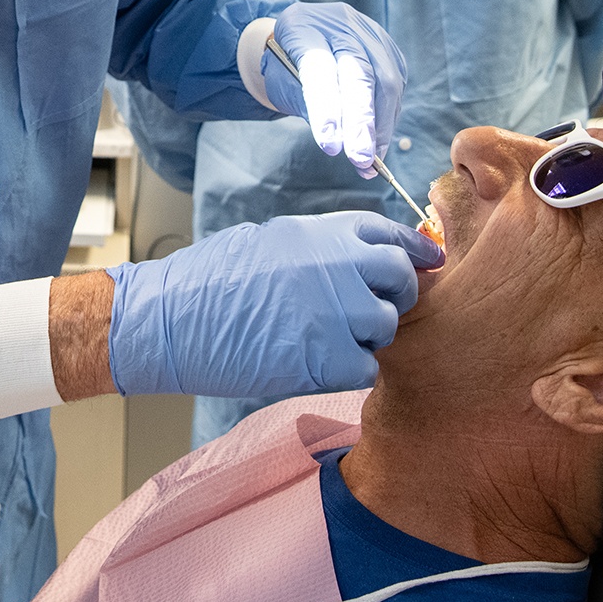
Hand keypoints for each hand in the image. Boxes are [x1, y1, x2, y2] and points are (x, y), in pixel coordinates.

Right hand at [105, 212, 443, 399]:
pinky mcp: (328, 358)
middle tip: (374, 310)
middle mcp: (340, 264)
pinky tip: (316, 362)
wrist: (174, 317)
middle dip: (396, 295)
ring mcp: (338, 311)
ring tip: (328, 338)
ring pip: (385, 326)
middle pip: (400, 278)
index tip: (428, 263)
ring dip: (367, 336)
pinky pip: (365, 367)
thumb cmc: (212, 278)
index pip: (392, 236)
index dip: (413, 252)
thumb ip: (325, 247)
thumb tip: (365, 261)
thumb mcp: (274, 240)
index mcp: (325, 231)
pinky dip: (348, 369)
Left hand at [261, 3, 406, 170]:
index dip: (326, 108)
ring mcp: (368, 32)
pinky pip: (396, 85)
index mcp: (302, 26)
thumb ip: (308, 106)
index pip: (319, 67)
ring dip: (379, 126)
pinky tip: (377, 140)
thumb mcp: (282, 83)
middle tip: (360, 157)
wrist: (303, 36)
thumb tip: (341, 144)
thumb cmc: (287, 65)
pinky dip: (387, 118)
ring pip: (386, 81)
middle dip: (362, 120)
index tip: (330, 146)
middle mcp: (340, 23)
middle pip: (360, 72)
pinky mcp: (388, 47)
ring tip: (369, 159)